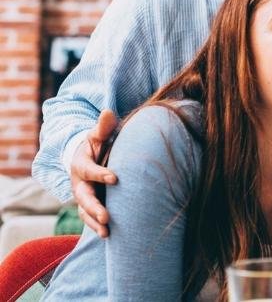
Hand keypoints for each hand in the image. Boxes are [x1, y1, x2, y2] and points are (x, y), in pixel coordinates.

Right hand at [71, 109, 118, 237]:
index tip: (116, 178)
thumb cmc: (98, 143)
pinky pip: (89, 218)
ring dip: (94, 222)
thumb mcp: (99, 134)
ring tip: (107, 232)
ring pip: (84, 211)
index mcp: (80, 163)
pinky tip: (109, 236)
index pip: (89, 170)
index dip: (100, 174)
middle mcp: (78, 182)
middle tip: (106, 216)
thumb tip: (108, 112)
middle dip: (94, 207)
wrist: (88, 156)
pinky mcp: (88, 205)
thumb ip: (104, 127)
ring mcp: (82, 195)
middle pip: (83, 197)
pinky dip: (96, 227)